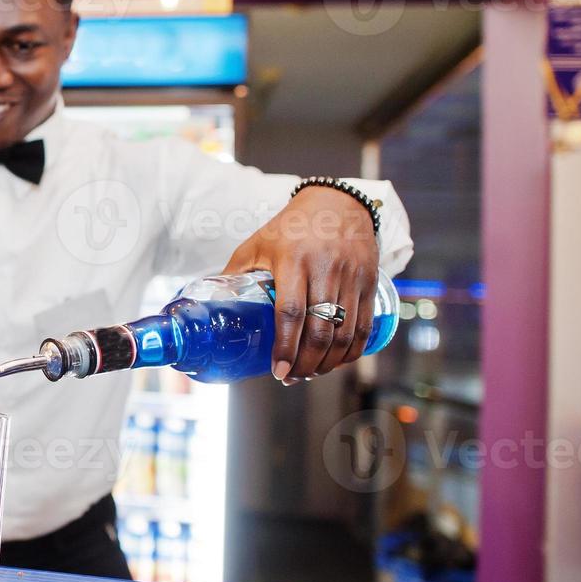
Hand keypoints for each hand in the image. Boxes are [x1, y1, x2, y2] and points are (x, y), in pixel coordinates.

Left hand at [221, 187, 378, 383]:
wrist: (338, 204)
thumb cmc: (290, 228)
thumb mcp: (257, 244)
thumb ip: (236, 273)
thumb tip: (211, 305)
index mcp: (293, 260)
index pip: (290, 312)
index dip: (285, 347)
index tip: (277, 371)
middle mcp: (325, 269)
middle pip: (320, 329)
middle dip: (306, 363)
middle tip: (291, 377)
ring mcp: (351, 277)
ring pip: (344, 333)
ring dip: (328, 362)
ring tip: (310, 373)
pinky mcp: (369, 282)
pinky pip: (364, 326)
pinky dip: (351, 351)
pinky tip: (336, 361)